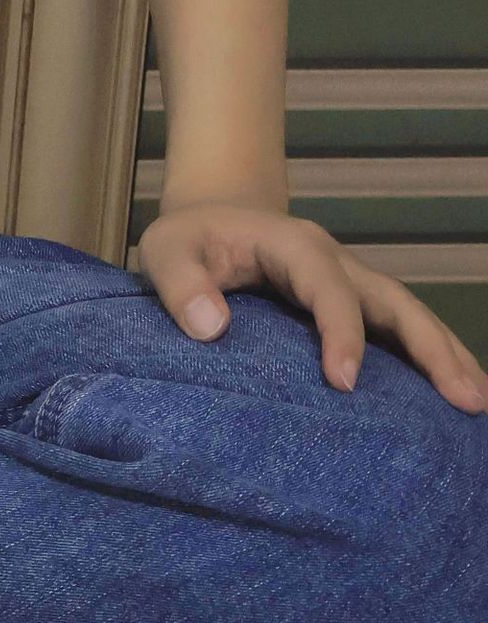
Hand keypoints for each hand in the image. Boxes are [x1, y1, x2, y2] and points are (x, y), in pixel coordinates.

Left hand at [138, 200, 487, 414]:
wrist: (212, 218)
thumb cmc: (189, 240)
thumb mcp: (166, 249)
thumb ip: (180, 283)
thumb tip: (210, 326)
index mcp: (291, 243)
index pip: (326, 286)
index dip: (340, 331)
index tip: (343, 382)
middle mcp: (333, 260)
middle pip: (392, 299)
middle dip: (429, 346)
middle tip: (463, 399)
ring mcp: (351, 282)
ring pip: (409, 315)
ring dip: (446, 355)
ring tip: (477, 405)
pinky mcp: (356, 305)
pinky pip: (400, 331)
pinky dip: (432, 358)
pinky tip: (456, 396)